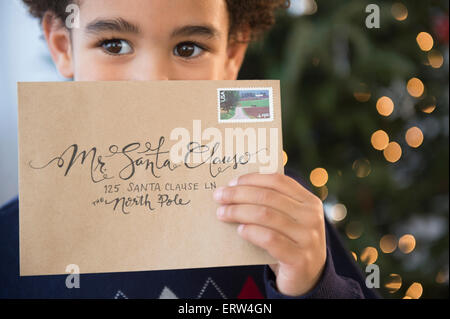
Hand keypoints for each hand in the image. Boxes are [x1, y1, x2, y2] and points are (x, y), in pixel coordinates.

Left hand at [213, 173, 326, 295]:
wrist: (307, 279)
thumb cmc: (289, 243)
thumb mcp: (288, 220)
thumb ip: (272, 204)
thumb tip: (235, 189)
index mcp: (309, 202)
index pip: (278, 181)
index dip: (252, 179)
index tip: (231, 182)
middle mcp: (312, 217)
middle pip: (268, 197)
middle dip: (239, 194)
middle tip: (219, 196)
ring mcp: (308, 238)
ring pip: (266, 215)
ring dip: (239, 212)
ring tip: (222, 213)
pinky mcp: (299, 259)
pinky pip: (269, 239)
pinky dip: (251, 231)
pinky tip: (239, 230)